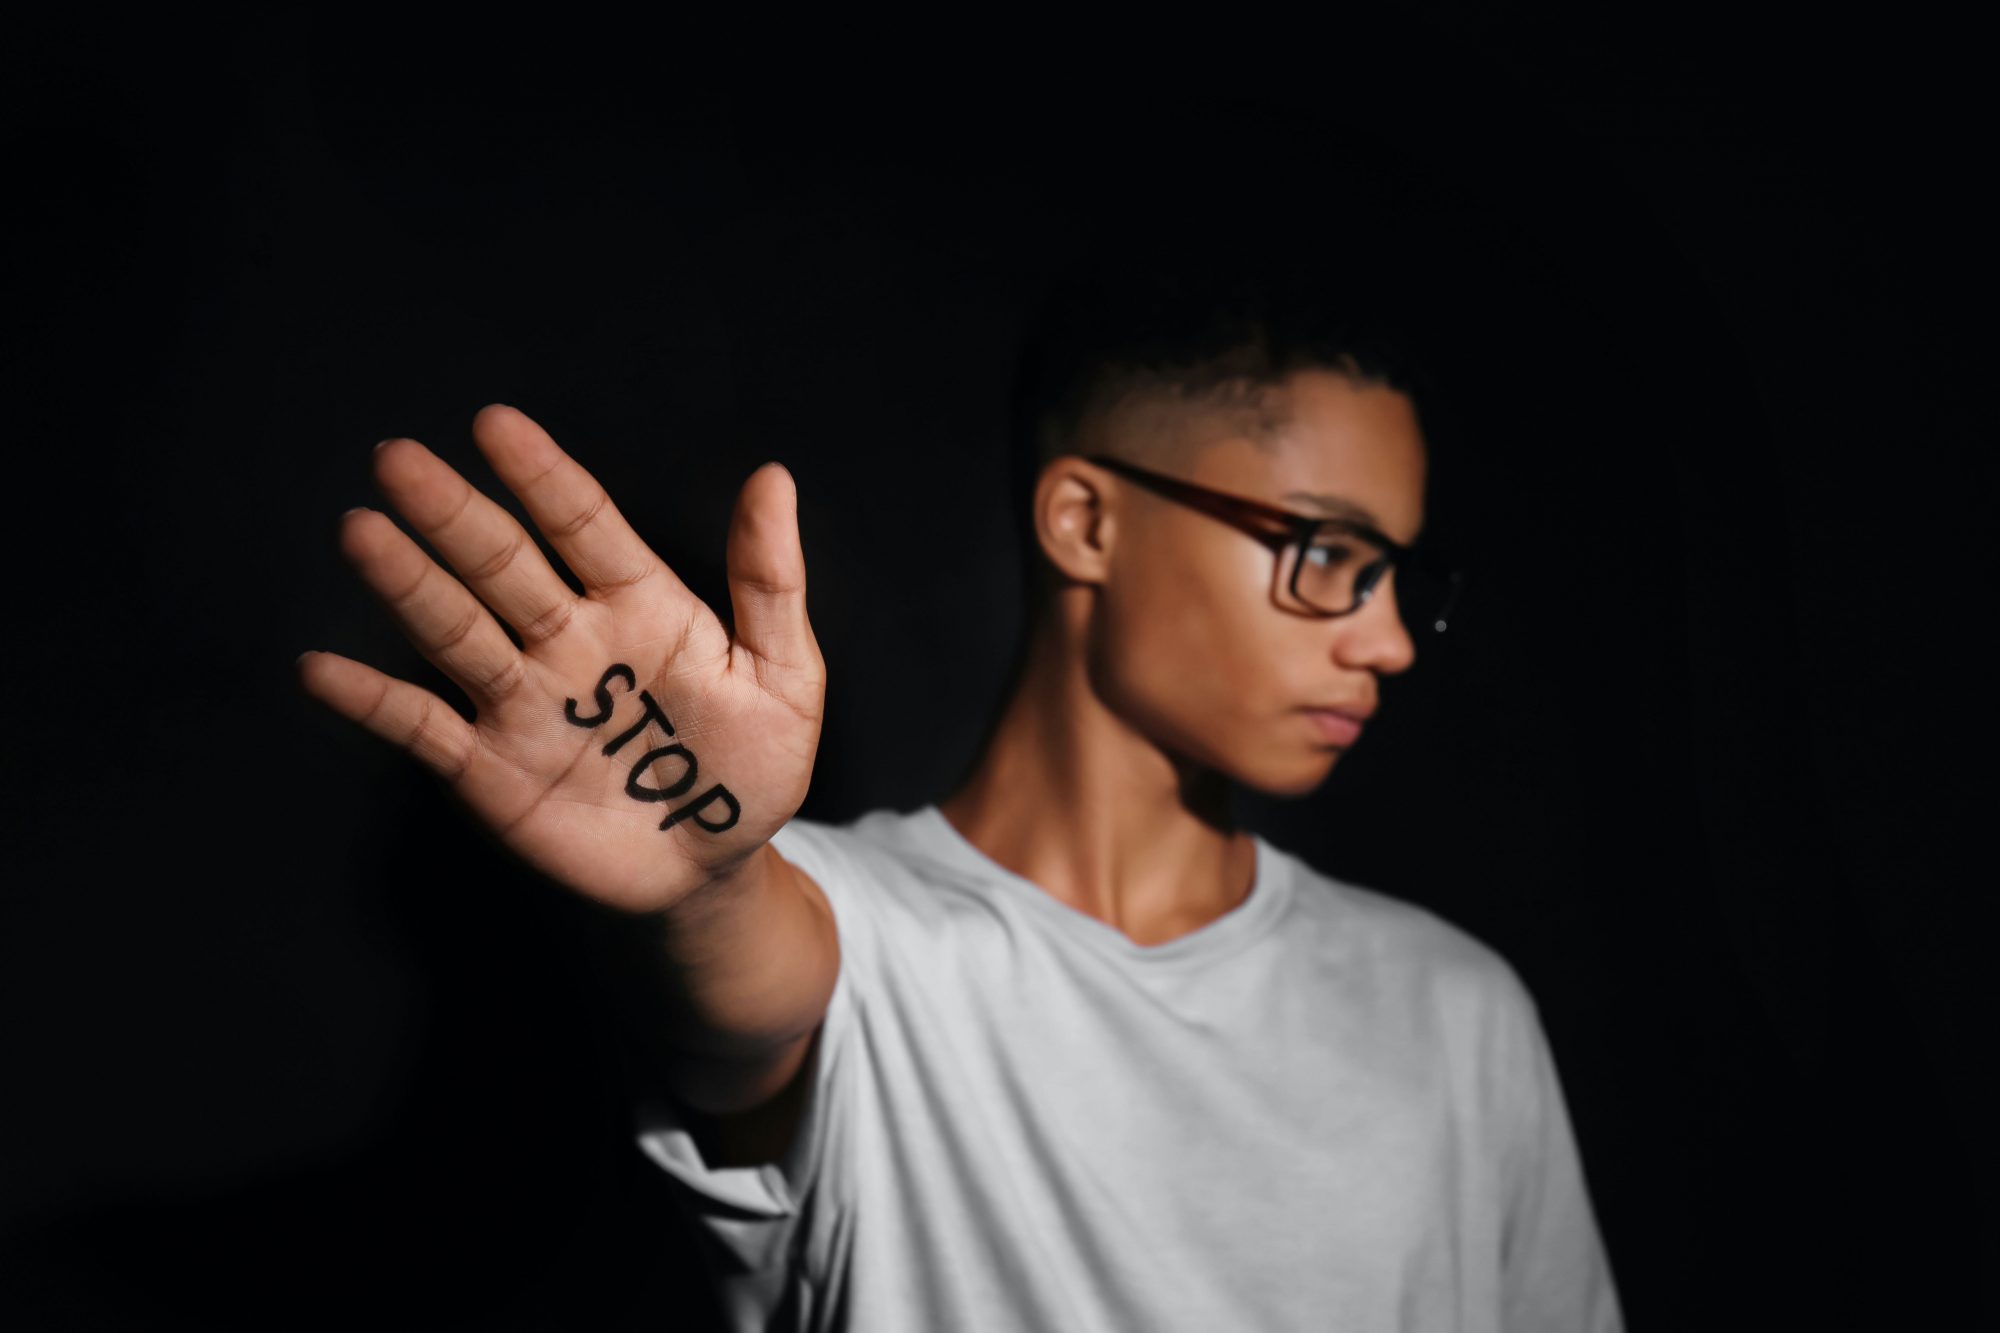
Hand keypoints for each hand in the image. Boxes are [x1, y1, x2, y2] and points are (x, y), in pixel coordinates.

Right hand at [297, 405, 823, 914]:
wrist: (715, 869)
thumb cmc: (755, 767)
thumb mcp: (786, 675)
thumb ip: (770, 581)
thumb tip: (773, 476)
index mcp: (641, 605)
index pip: (583, 524)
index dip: (541, 477)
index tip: (496, 425)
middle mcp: (569, 641)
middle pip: (502, 565)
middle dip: (453, 514)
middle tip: (397, 459)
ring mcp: (524, 703)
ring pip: (456, 631)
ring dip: (406, 584)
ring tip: (360, 530)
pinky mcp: (491, 770)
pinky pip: (423, 728)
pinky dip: (372, 702)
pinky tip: (320, 668)